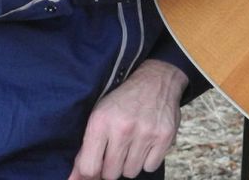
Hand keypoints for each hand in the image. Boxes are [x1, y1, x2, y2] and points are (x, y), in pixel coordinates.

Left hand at [67, 60, 186, 179]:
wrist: (156, 79)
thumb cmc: (123, 101)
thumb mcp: (99, 118)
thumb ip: (84, 152)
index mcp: (101, 121)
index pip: (89, 168)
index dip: (92, 171)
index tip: (98, 164)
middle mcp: (123, 127)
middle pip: (111, 174)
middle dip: (113, 165)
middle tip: (118, 148)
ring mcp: (146, 132)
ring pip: (131, 172)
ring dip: (131, 162)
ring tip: (133, 143)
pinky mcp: (165, 136)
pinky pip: (150, 167)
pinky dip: (148, 159)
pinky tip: (147, 142)